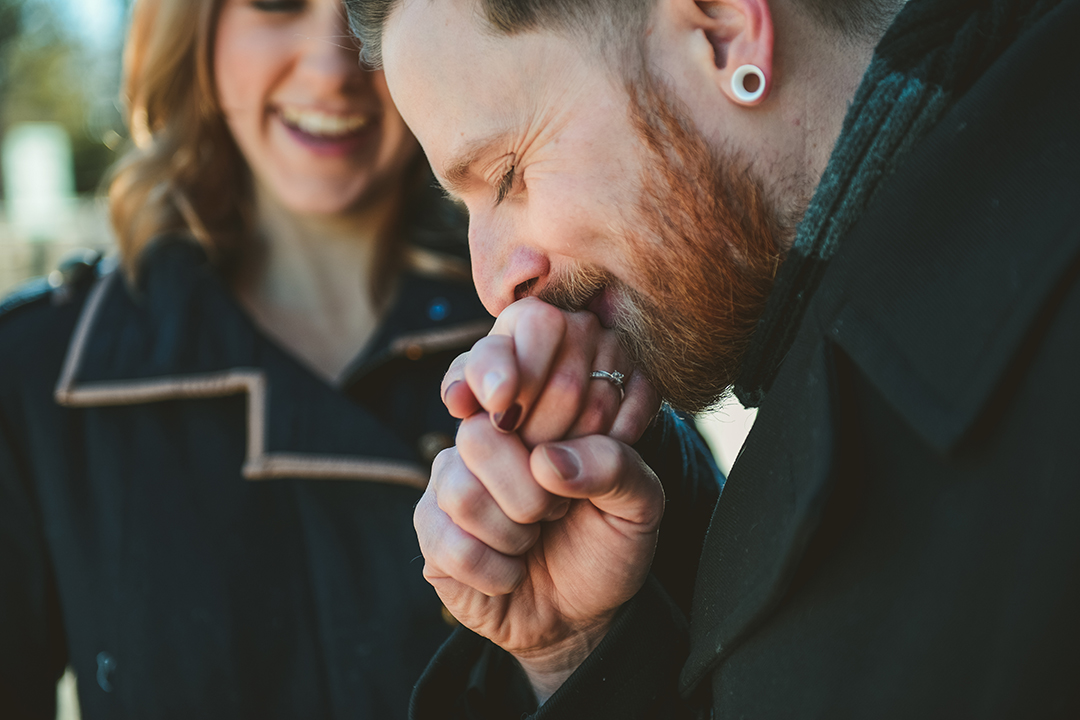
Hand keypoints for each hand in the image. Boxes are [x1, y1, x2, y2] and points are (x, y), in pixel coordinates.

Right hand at [416, 298, 664, 699]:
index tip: (516, 400)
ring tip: (536, 537)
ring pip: (464, 486)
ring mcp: (453, 472)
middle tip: (560, 507)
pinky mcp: (429, 522)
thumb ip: (618, 467)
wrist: (579, 614)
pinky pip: (448, 536)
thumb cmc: (607, 542)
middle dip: (536, 489)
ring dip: (518, 531)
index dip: (512, 364)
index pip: (514, 336)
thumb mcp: (641, 505)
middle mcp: (491, 425)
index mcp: (544, 399)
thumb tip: (548, 461)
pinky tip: (511, 570)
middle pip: (484, 430)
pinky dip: (496, 568)